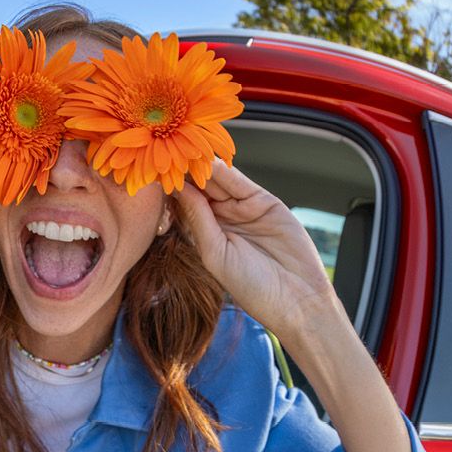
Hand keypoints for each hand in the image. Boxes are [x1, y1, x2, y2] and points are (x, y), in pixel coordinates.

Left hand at [172, 159, 341, 340]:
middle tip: (168, 156)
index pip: (185, 206)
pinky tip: (212, 163)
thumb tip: (179, 190)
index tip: (156, 174)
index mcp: (205, 235)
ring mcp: (242, 210)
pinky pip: (241, 184)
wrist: (295, 297)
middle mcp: (222, 220)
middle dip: (186, 174)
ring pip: (219, 184)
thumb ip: (199, 220)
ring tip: (186, 154)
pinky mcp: (264, 203)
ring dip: (204, 170)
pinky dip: (228, 173)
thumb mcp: (216, 253)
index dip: (173, 190)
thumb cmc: (252, 286)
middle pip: (200, 190)